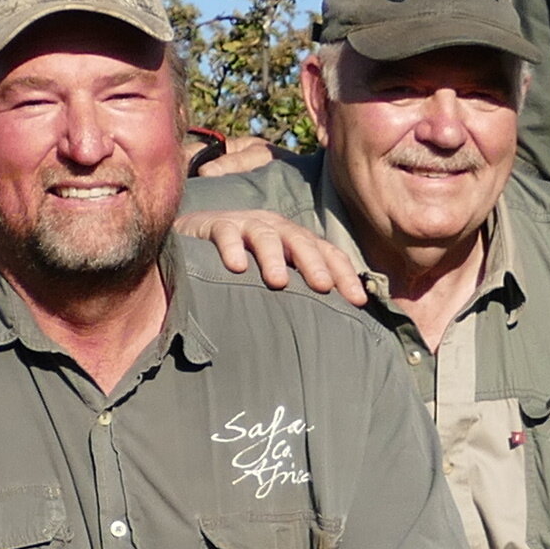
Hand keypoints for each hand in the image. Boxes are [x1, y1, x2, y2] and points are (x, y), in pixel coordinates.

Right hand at [189, 207, 365, 302]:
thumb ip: (299, 289)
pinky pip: (225, 234)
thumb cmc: (241, 265)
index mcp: (294, 240)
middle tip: (323, 287)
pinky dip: (231, 248)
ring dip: (274, 258)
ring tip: (278, 282)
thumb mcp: (273, 273)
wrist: (191, 238)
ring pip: (265, 236)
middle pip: (300, 241)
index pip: (327, 252)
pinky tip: (236, 267)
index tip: (358, 302)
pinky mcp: (213, 225)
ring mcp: (244, 224)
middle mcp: (274, 228)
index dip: (344, 274)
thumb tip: (336, 324)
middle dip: (314, 264)